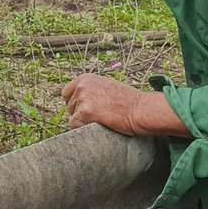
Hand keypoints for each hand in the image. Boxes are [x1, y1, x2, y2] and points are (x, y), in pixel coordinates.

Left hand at [61, 74, 190, 137]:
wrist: (141, 109)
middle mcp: (82, 86)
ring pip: (72, 116)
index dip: (75, 104)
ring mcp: (83, 99)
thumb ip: (91, 91)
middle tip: (97, 118)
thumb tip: (78, 101)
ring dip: (83, 122)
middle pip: (69, 106)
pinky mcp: (86, 112)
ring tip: (100, 121)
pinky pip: (75, 125)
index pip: (66, 93)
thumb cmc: (129, 101)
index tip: (85, 110)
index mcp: (85, 78)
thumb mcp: (106, 87)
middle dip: (79, 114)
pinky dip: (83, 130)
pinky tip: (97, 127)